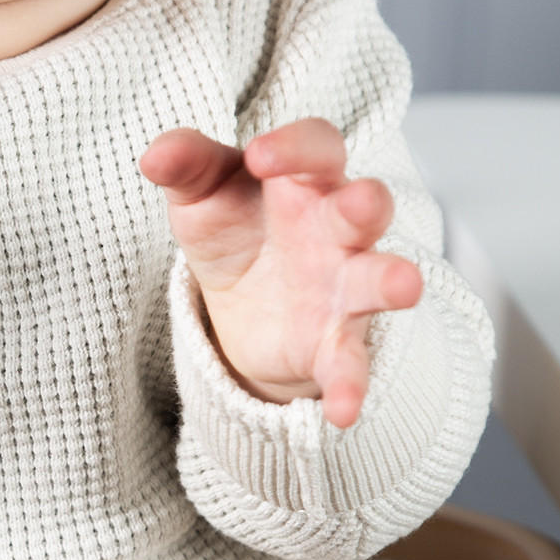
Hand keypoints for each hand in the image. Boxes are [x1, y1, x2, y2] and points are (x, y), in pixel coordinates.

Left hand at [140, 118, 421, 428]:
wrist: (244, 305)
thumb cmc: (233, 227)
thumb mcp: (201, 195)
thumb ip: (186, 167)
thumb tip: (155, 154)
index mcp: (305, 179)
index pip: (318, 146)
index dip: (294, 146)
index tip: (258, 156)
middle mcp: (337, 227)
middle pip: (366, 205)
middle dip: (366, 203)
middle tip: (360, 203)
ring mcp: (344, 286)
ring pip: (376, 278)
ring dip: (391, 280)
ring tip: (404, 286)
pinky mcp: (335, 342)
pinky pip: (349, 362)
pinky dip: (350, 385)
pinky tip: (342, 412)